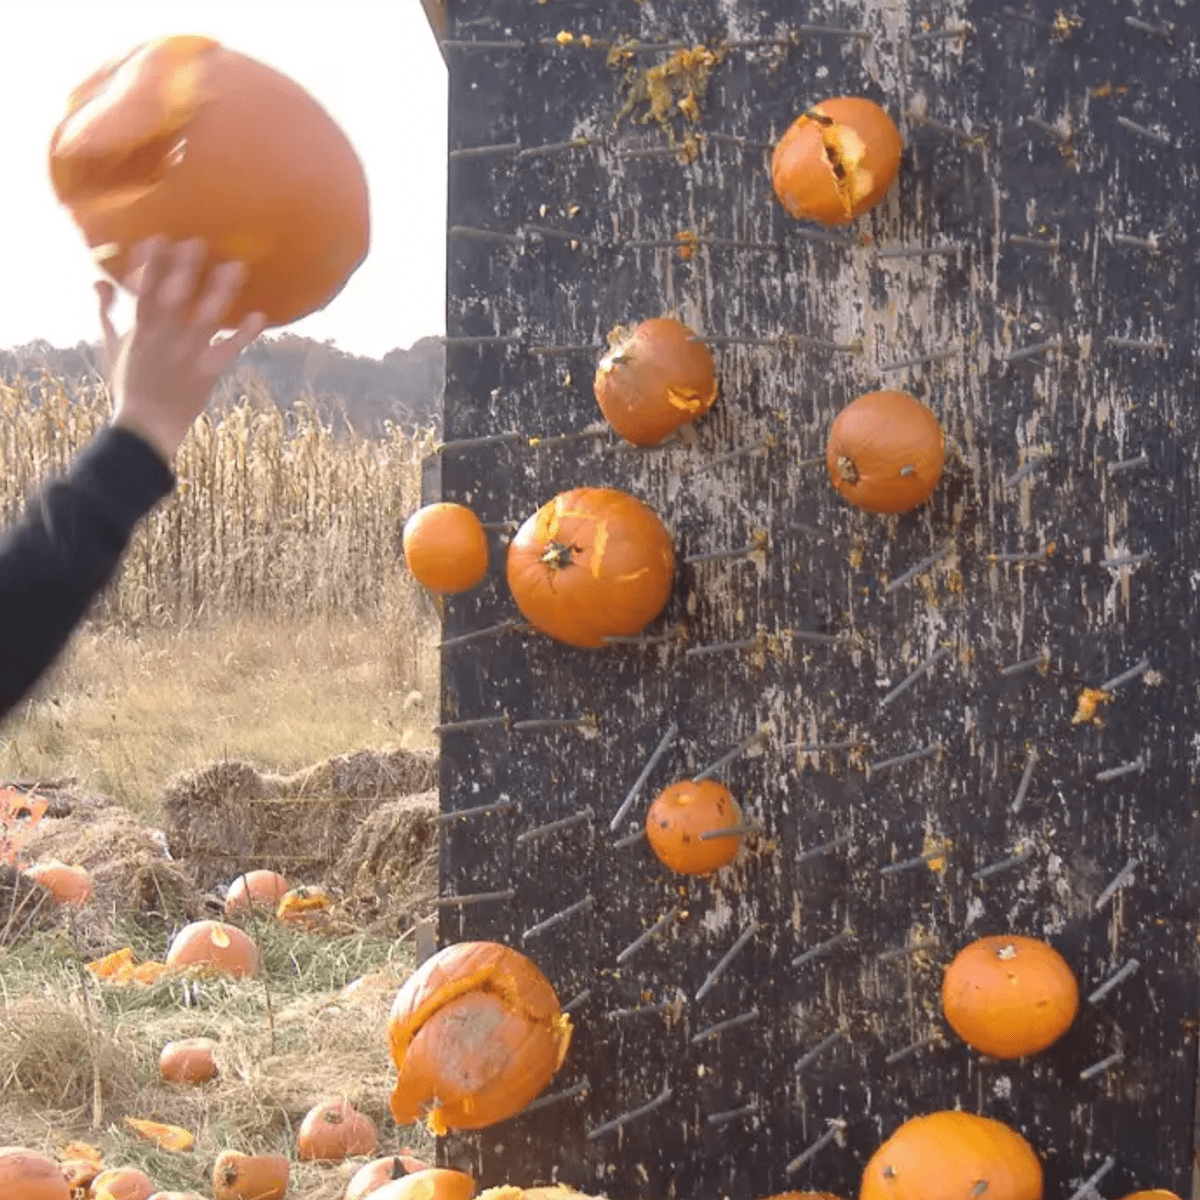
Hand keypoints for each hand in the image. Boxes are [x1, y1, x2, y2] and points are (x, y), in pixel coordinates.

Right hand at [97, 237, 266, 462]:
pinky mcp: (207, 371)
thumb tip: (97, 281)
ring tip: (235, 267)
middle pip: (173, 298)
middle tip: (197, 243)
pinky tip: (260, 315)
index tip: (157, 239)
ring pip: (204, 318)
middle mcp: (163, 338)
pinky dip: (244, 333)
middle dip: (183, 270)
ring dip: (220, 292)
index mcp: (139, 330)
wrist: (147, 428)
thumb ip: (106, 312)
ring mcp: (187, 354)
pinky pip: (228, 349)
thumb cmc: (130, 385)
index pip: (141, 291)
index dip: (149, 265)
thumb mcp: (112, 347)